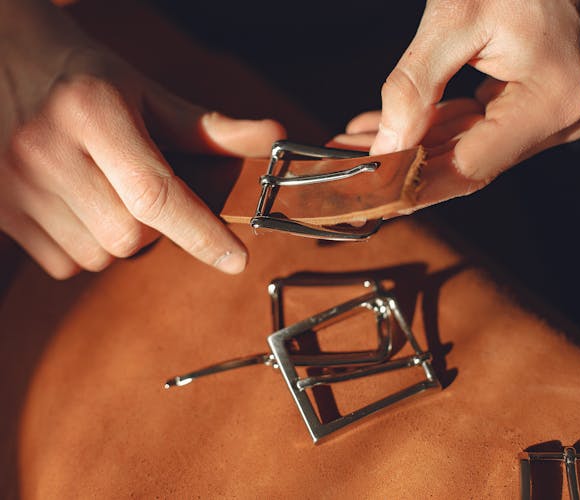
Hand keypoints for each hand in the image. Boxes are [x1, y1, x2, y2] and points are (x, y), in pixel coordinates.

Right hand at [0, 0, 283, 278]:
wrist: (3, 63)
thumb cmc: (86, 80)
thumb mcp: (146, 93)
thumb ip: (209, 127)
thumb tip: (274, 137)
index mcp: (91, 112)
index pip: (154, 193)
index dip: (201, 233)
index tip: (236, 259)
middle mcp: (45, 150)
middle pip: (130, 234)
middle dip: (155, 226)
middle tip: (143, 187)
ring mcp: (13, 185)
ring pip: (100, 255)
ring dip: (120, 237)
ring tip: (104, 190)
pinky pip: (66, 264)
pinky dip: (86, 247)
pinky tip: (77, 205)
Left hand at [338, 0, 579, 202]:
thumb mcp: (453, 18)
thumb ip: (414, 88)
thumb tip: (383, 148)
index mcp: (551, 101)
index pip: (468, 166)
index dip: (410, 186)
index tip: (363, 195)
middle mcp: (558, 119)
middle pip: (462, 163)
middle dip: (398, 166)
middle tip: (342, 168)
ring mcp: (548, 113)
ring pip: (461, 148)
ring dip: (406, 147)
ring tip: (350, 145)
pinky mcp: (531, 103)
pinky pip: (472, 126)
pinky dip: (428, 126)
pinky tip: (383, 127)